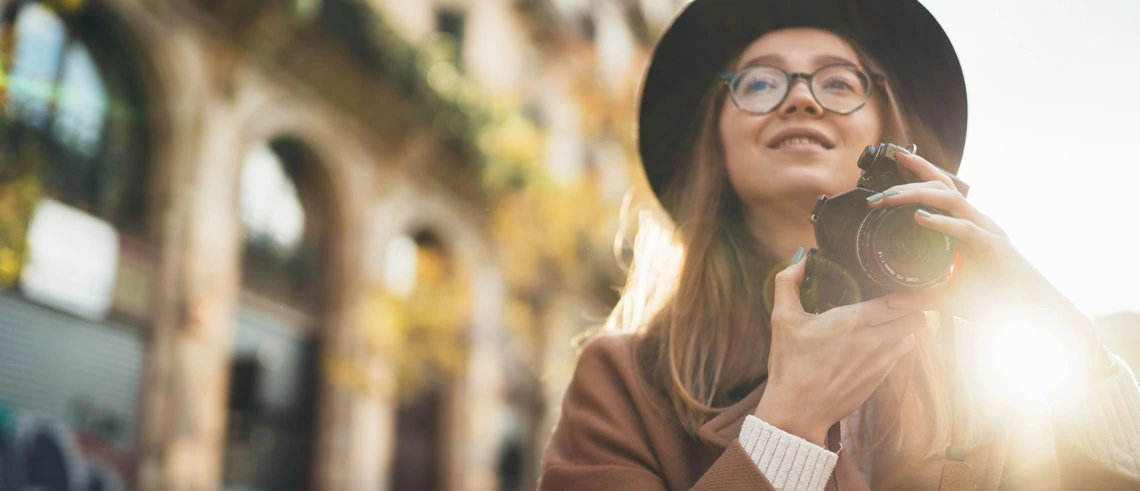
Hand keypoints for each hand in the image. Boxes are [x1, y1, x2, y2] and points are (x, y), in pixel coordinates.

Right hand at [754, 250, 926, 444]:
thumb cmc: (790, 364)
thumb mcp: (782, 318)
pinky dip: (893, 345)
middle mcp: (875, 341)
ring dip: (903, 326)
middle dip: (907, 306)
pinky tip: (872, 343)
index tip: (890, 286)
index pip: (900, 299)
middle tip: (890, 301)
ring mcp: (881, 362)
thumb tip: (800, 257)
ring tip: (883, 321)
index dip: (902, 291)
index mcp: (853, 321)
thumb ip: (789, 282)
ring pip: (913, 336)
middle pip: (916, 316)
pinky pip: (900, 355)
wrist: (798, 410)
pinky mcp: (881, 379)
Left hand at [867, 150, 1105, 373]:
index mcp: (966, 226)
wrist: (1030, 312)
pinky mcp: (993, 247)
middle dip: (910, 179)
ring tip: (890, 197)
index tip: (890, 169)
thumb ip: (920, 296)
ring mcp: (986, 231)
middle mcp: (976, 221)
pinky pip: (965, 229)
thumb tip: (892, 300)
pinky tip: (920, 219)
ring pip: (951, 199)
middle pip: (942, 186)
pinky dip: (941, 223)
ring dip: (918, 194)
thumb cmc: (995, 299)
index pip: (939, 191)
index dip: (916, 177)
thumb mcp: (948, 297)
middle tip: (879, 189)